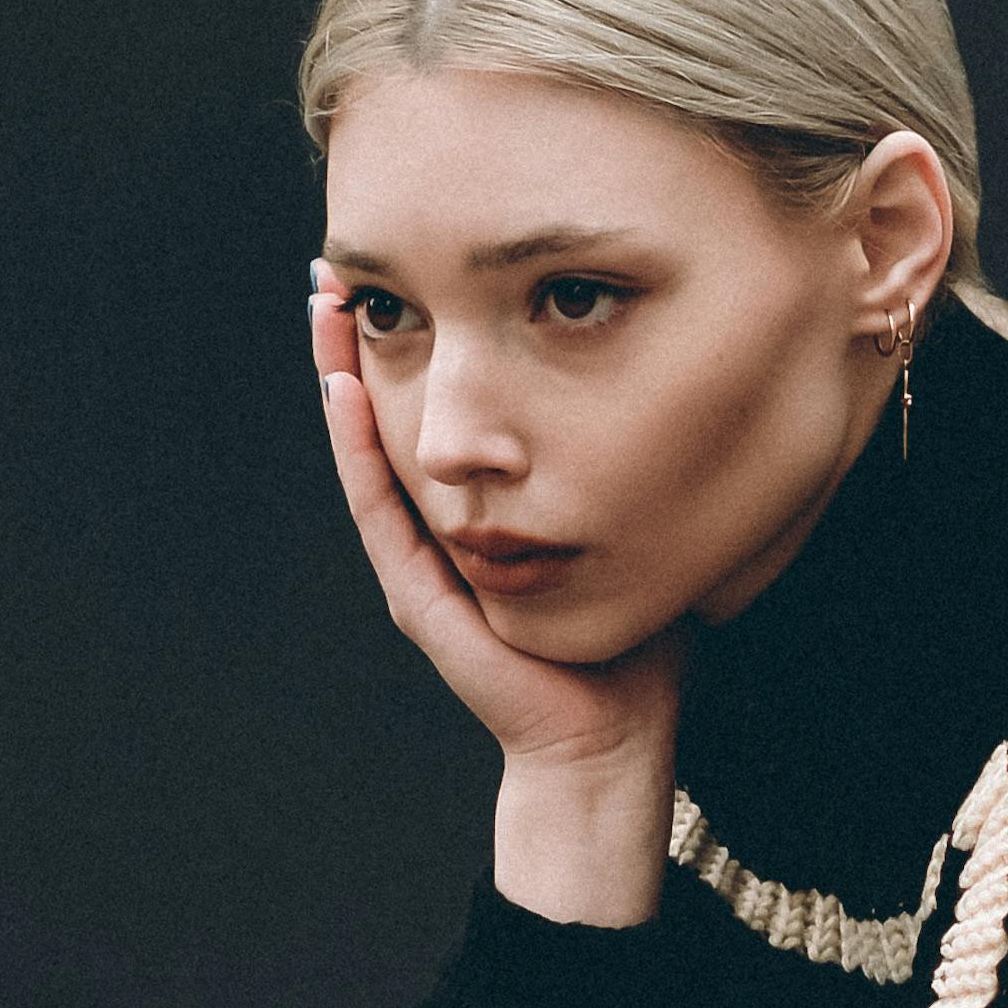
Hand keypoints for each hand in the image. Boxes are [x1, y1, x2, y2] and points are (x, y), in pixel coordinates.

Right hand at [309, 264, 689, 781]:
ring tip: (325, 303)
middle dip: (363, 342)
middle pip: (384, 419)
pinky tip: (342, 385)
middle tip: (338, 265)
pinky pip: (378, 505)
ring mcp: (420, 564)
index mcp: (481, 519)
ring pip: (366, 451)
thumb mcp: (625, 531)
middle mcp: (438, 534)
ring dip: (338, 375)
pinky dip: (356, 444)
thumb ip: (625, 472)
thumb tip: (682, 391)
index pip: (436, 416)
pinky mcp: (417, 595)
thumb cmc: (630, 648)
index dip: (418, 347)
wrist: (606, 742)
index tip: (409, 273)